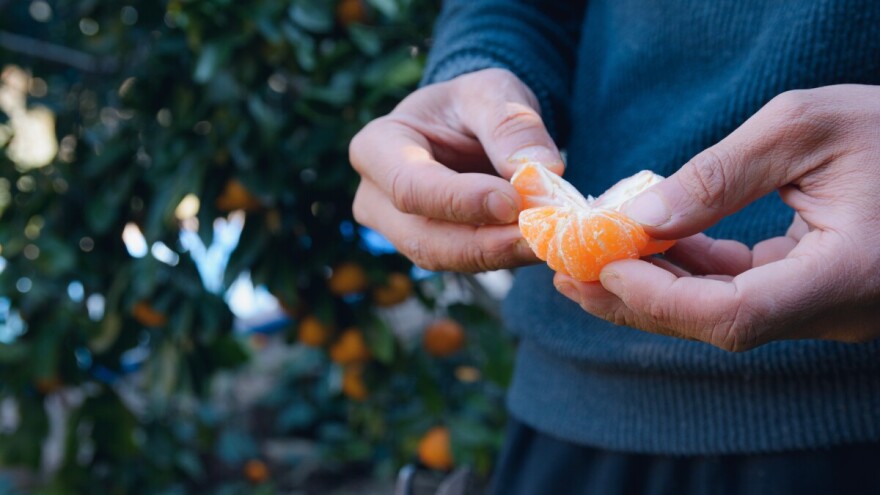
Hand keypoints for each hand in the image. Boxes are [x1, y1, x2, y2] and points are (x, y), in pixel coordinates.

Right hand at [349, 68, 562, 271]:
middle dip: (484, 242)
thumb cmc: (470, 104)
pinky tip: (540, 243)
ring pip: (446, 258)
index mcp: (377, 147)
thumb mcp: (492, 91)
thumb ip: (511, 123)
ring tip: (547, 240)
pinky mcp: (433, 249)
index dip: (459, 200)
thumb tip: (543, 168)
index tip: (512, 201)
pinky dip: (505, 255)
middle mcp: (376, 197)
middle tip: (540, 237)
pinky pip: (466, 262)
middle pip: (424, 237)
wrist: (470, 126)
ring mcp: (400, 231)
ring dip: (500, 254)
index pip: (408, 186)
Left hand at [554, 85, 879, 350]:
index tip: (601, 266)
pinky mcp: (815, 292)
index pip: (735, 314)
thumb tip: (641, 220)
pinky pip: (742, 293)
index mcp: (847, 274)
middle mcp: (838, 308)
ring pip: (723, 313)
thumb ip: (722, 176)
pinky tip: (648, 244)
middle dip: (636, 299)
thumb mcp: (804, 128)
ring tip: (589, 259)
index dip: (660, 297)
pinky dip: (690, 271)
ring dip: (654, 286)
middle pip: (717, 324)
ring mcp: (827, 307)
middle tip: (567, 274)